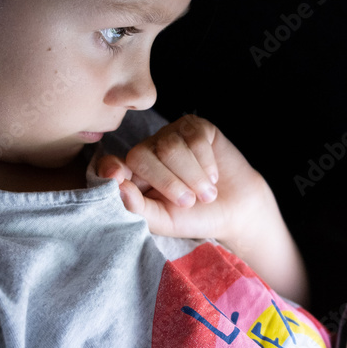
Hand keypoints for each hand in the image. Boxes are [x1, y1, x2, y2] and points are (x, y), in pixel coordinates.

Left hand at [97, 115, 267, 241]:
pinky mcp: (194, 127)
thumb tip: (118, 186)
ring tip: (207, 194)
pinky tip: (213, 176)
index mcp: (133, 175)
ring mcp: (171, 135)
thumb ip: (138, 208)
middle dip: (169, 183)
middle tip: (190, 203)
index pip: (112, 165)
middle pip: (143, 154)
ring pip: (171, 147)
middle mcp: (148, 150)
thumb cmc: (194, 217)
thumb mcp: (163, 221)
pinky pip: (194, 138)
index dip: (112, 169)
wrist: (234, 209)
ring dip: (193, 176)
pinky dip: (206, 162)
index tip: (118, 178)